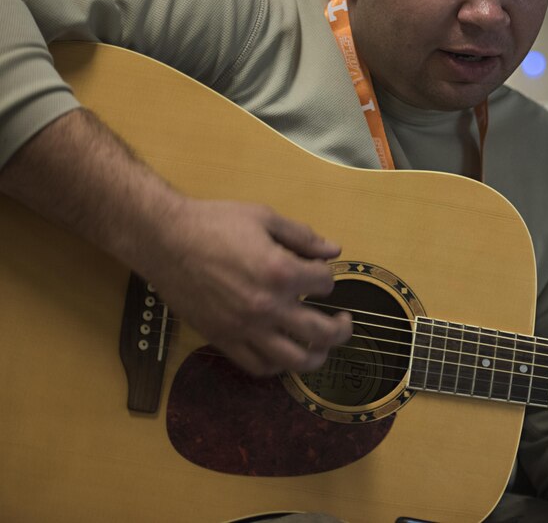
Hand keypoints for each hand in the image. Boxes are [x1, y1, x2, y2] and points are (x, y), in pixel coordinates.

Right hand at [142, 198, 353, 375]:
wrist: (164, 239)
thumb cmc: (214, 223)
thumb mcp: (265, 218)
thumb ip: (303, 237)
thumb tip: (334, 250)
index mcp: (281, 272)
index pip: (324, 284)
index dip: (326, 277)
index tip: (317, 272)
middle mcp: (267, 306)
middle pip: (321, 331)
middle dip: (341, 328)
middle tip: (346, 322)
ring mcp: (245, 327)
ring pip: (293, 359)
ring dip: (317, 356)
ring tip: (322, 347)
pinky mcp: (222, 339)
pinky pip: (257, 366)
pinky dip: (277, 366)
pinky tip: (284, 354)